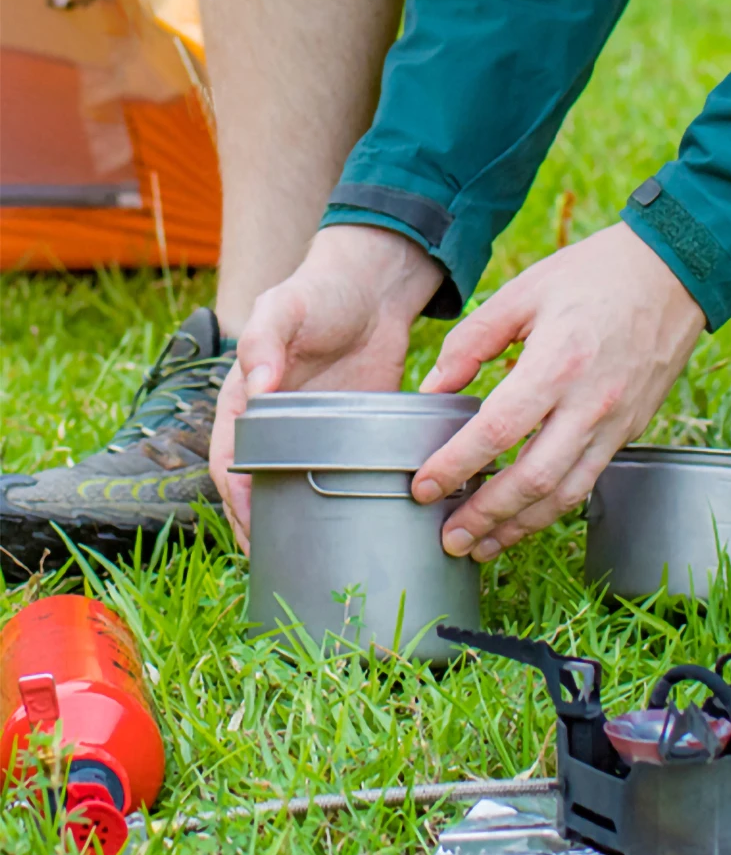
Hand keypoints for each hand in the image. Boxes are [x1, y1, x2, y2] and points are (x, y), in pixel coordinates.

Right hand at [209, 225, 441, 551]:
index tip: (250, 532)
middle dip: (261, 527)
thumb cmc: (319, 292)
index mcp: (247, 401)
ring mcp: (316, 434)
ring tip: (309, 562)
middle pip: (260, 487)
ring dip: (297, 523)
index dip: (236, 500)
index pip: (232, 462)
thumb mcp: (283, 307)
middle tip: (278, 565)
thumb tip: (256, 387)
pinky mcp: (353, 435)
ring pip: (298, 488)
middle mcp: (277, 425)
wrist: (374, 289)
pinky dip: (340, 501)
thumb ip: (264, 341)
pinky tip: (352, 527)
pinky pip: (341, 475)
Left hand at [411, 222, 705, 561]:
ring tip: (481, 546)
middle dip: (485, 516)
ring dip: (519, 527)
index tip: (425, 487)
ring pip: (563, 494)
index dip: (457, 465)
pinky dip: (551, 508)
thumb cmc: (593, 276)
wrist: (673, 274)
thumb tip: (433, 389)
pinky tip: (523, 519)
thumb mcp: (522, 293)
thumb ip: (471, 342)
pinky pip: (586, 482)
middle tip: (449, 539)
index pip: (497, 431)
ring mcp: (614, 423)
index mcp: (556, 363)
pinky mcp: (629, 432)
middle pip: (532, 479)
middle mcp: (589, 404)